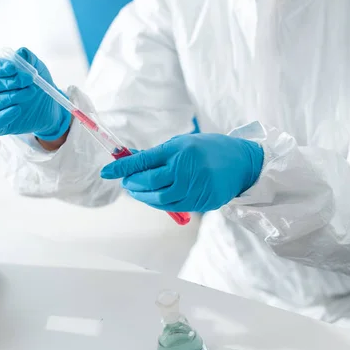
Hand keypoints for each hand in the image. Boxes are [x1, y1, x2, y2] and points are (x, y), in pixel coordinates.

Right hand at [0, 47, 70, 139]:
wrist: (47, 106)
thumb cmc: (33, 84)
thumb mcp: (35, 68)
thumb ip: (27, 58)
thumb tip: (21, 53)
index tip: (13, 68)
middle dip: (6, 83)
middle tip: (27, 81)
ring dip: (10, 97)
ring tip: (29, 93)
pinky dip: (5, 115)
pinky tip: (18, 109)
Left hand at [101, 133, 263, 212]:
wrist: (243, 162)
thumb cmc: (209, 148)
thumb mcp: (182, 143)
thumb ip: (157, 154)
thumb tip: (130, 159)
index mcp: (180, 150)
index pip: (144, 161)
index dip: (122, 167)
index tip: (106, 172)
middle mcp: (187, 170)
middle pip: (149, 183)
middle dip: (133, 184)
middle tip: (127, 182)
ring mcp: (196, 188)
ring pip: (160, 199)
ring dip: (144, 197)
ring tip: (138, 191)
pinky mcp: (203, 202)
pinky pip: (175, 206)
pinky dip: (160, 203)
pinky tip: (155, 197)